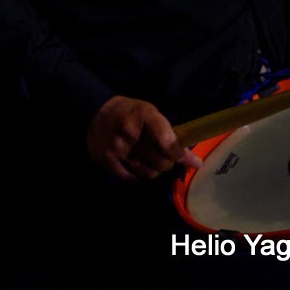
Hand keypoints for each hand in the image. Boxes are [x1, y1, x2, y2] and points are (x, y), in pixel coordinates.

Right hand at [86, 96, 201, 181]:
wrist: (93, 112)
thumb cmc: (129, 113)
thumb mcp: (151, 115)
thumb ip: (171, 136)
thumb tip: (195, 163)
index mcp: (143, 115)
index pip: (168, 143)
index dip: (179, 154)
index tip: (184, 158)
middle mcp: (130, 133)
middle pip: (161, 162)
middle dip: (167, 162)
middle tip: (163, 157)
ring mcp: (117, 148)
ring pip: (149, 173)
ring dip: (154, 170)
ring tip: (149, 161)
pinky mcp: (107, 160)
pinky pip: (132, 178)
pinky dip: (138, 176)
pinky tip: (137, 167)